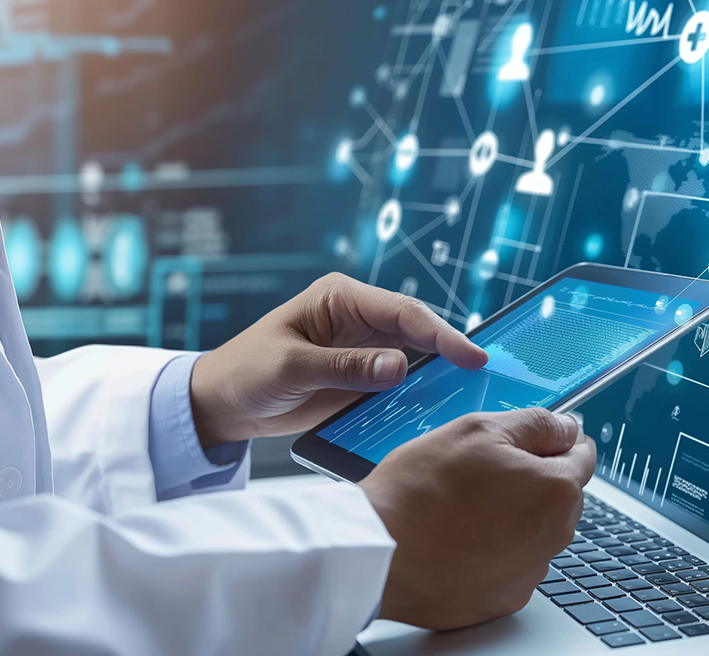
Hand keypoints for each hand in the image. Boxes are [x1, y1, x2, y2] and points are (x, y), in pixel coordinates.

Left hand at [189, 273, 487, 447]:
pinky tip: (439, 410)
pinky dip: (419, 396)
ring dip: (439, 375)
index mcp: (342, 298)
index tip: (471, 357)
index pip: (403, 311)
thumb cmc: (246, 371)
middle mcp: (359, 318)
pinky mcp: (363, 377)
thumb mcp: (293, 367)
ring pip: (416, 358)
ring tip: (472, 394)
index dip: (441, 333)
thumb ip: (347, 367)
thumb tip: (400, 367)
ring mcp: (363, 348)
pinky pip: (400, 384)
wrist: (222, 403)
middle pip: (418, 331)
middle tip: (486, 376)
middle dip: (451, 351)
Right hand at [359, 408, 596, 630]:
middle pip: (559, 496)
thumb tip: (568, 427)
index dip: (555, 440)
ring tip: (462, 506)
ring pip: (534, 531)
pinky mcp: (503, 599)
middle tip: (482, 470)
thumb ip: (535, 425)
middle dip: (532, 479)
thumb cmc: (421, 489)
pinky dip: (493, 551)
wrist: (378, 552)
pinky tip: (458, 538)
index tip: (535, 440)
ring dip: (513, 516)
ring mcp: (529, 572)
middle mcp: (554, 536)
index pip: (581, 455)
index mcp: (556, 490)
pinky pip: (510, 565)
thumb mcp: (479, 430)